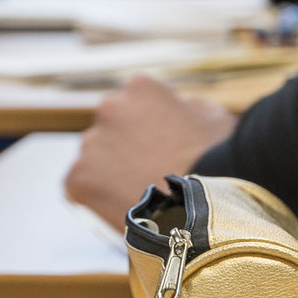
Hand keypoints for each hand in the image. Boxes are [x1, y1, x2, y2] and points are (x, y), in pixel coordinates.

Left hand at [63, 75, 234, 230]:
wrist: (206, 209)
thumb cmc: (219, 163)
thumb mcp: (215, 118)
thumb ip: (187, 106)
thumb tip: (178, 108)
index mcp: (140, 88)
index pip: (137, 104)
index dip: (153, 130)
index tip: (165, 149)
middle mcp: (109, 108)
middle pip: (112, 129)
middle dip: (127, 147)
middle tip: (151, 174)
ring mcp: (90, 144)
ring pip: (96, 158)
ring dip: (111, 172)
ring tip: (141, 195)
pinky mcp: (78, 178)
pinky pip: (81, 186)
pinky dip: (97, 197)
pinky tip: (124, 206)